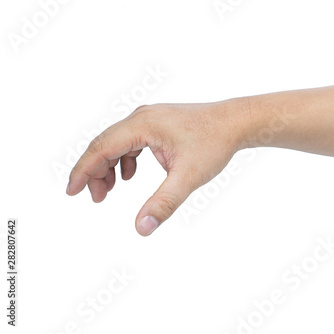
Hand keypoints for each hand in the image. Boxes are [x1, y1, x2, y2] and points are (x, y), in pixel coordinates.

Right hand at [66, 100, 247, 235]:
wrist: (237, 122)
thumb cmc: (215, 143)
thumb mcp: (188, 177)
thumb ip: (164, 203)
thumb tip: (141, 229)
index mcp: (142, 125)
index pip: (101, 148)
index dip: (83, 171)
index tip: (71, 191)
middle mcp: (142, 117)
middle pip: (105, 144)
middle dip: (96, 172)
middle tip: (96, 199)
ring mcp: (151, 118)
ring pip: (118, 142)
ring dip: (110, 166)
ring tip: (110, 191)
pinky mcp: (159, 124)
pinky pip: (132, 141)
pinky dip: (125, 159)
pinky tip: (130, 174)